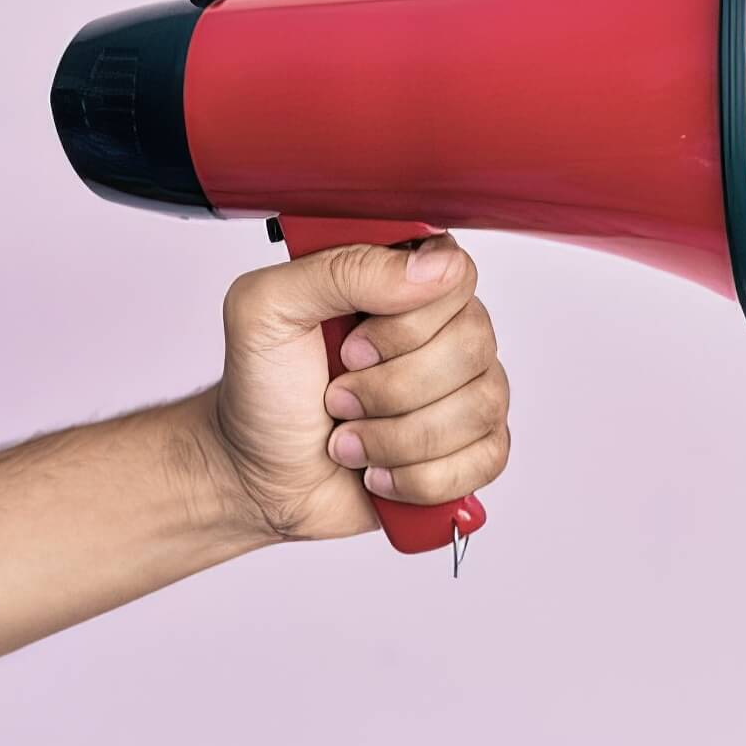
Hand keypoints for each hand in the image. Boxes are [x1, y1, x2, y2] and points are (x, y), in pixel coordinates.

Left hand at [200, 234, 509, 541]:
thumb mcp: (268, 309)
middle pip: (473, 346)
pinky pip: (486, 458)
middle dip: (392, 389)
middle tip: (337, 399)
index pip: (455, 276)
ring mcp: (467, 389)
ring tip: (349, 441)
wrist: (258, 477)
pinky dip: (421, 478)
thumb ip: (344, 268)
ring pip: (480, 407)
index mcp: (404, 283)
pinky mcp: (474, 448)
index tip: (350, 350)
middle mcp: (447, 329)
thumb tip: (433, 267)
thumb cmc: (265, 392)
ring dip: (398, 439)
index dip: (405, 325)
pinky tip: (380, 472)